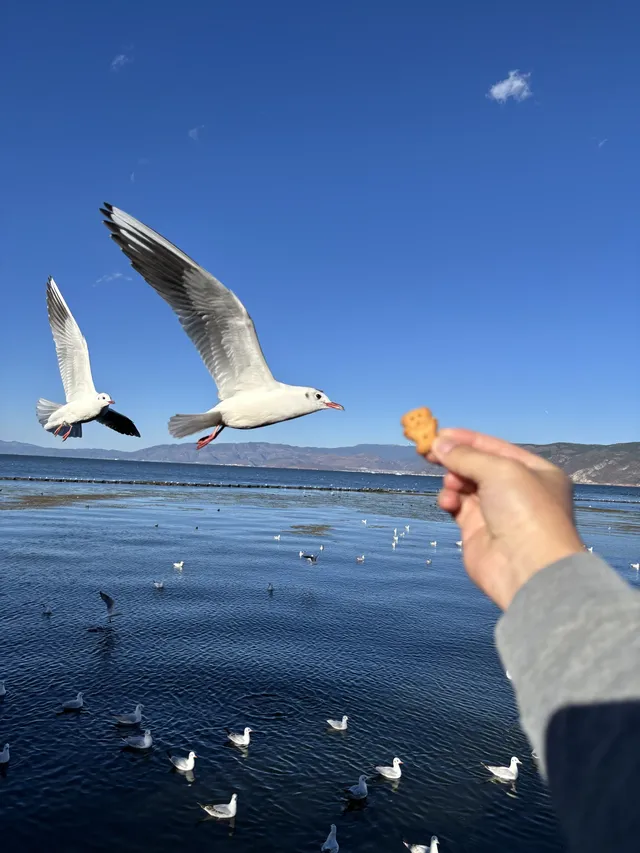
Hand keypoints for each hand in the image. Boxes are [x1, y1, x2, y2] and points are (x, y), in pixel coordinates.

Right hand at [428, 428, 583, 609]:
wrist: (528, 569)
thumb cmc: (526, 513)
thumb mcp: (500, 470)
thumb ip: (467, 455)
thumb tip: (439, 444)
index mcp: (535, 472)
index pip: (496, 448)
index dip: (467, 439)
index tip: (440, 433)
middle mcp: (518, 491)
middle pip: (478, 466)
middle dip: (455, 459)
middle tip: (428, 451)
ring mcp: (497, 512)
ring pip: (465, 485)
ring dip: (453, 480)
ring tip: (451, 484)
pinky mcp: (477, 531)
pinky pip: (457, 506)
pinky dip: (449, 500)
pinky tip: (448, 502)